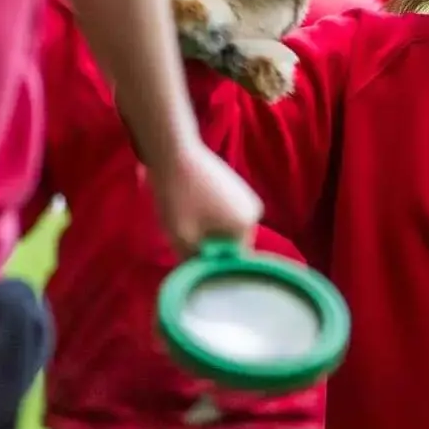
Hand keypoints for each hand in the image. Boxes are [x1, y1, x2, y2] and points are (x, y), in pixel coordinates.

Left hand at [152, 141, 261, 258]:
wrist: (174, 153)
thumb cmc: (178, 196)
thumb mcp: (181, 238)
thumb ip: (195, 262)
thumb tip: (201, 275)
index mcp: (246, 226)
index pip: (231, 260)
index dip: (210, 262)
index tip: (189, 255)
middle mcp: (255, 212)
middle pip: (230, 243)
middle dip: (209, 244)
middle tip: (183, 236)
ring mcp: (247, 197)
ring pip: (226, 227)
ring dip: (207, 229)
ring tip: (185, 218)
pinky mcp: (236, 186)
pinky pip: (225, 213)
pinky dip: (209, 215)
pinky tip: (190, 205)